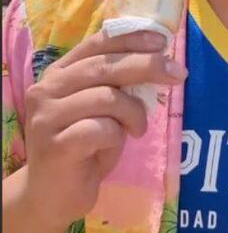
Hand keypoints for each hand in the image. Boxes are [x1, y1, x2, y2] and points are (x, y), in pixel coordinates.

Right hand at [5, 30, 185, 232]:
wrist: (54, 193)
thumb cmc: (86, 144)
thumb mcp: (104, 106)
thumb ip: (117, 81)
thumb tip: (161, 57)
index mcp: (58, 73)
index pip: (97, 43)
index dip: (132, 39)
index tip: (163, 41)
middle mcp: (46, 90)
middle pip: (105, 66)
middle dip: (148, 65)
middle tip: (178, 74)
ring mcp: (46, 118)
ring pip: (107, 97)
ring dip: (134, 112)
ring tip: (137, 128)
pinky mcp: (55, 145)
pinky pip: (101, 128)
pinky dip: (117, 135)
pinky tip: (114, 144)